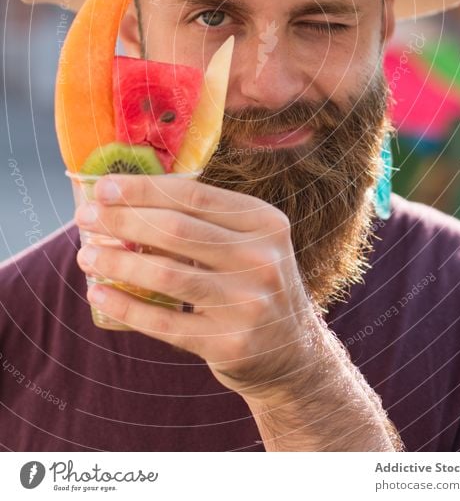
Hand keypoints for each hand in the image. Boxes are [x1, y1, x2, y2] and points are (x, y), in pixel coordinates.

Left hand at [75, 175, 320, 400]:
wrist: (292, 352)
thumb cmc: (252, 284)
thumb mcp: (247, 244)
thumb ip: (202, 223)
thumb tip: (126, 201)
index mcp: (265, 223)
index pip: (194, 196)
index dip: (144, 189)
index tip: (104, 187)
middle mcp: (261, 260)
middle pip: (176, 230)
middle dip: (122, 220)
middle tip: (86, 217)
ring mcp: (248, 304)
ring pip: (166, 275)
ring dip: (117, 261)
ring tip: (86, 255)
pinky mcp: (229, 344)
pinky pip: (164, 323)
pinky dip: (125, 306)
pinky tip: (99, 292)